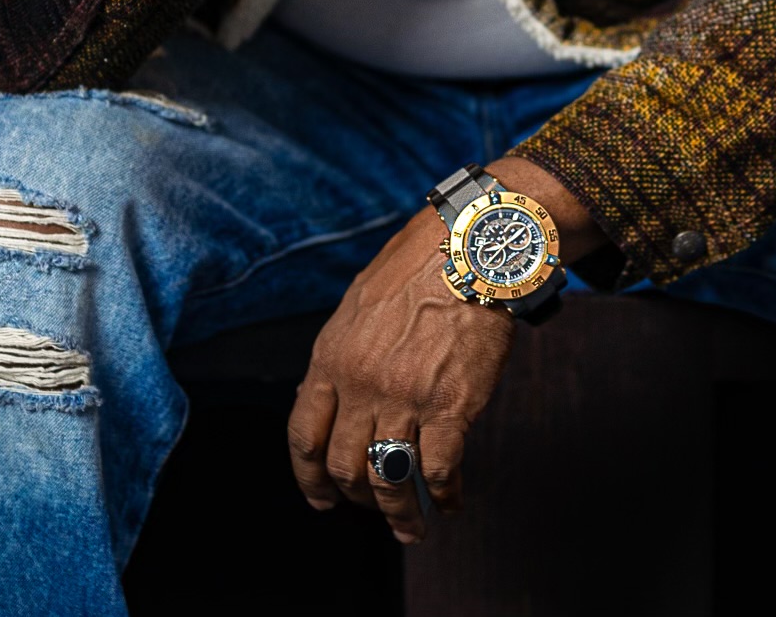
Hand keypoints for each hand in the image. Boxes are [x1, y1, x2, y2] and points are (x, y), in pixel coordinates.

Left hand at [286, 157, 602, 543]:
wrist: (470, 246)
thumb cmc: (419, 266)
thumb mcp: (360, 305)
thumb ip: (343, 354)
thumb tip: (333, 395)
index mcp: (332, 358)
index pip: (305, 436)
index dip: (309, 478)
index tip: (320, 499)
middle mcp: (361, 384)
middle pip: (345, 467)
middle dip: (356, 500)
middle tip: (373, 509)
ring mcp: (405, 398)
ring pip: (389, 480)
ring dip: (399, 515)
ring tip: (412, 529)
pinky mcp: (451, 406)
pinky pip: (439, 470)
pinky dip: (445, 495)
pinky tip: (453, 501)